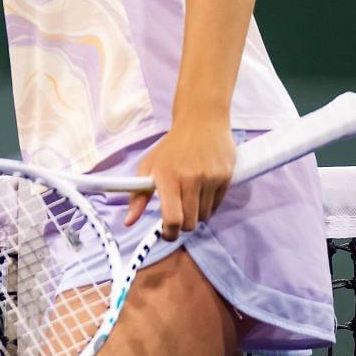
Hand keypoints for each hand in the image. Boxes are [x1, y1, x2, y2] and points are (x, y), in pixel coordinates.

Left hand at [124, 121, 235, 242]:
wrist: (201, 121)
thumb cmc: (172, 147)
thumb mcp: (149, 166)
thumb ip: (138, 196)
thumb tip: (129, 221)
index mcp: (168, 177)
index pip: (173, 218)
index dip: (170, 233)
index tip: (167, 234)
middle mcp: (190, 179)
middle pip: (190, 222)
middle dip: (183, 225)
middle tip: (178, 215)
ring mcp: (210, 178)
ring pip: (205, 216)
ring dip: (196, 214)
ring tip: (190, 198)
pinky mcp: (226, 177)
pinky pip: (217, 205)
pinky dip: (209, 205)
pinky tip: (202, 191)